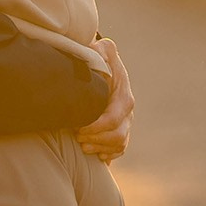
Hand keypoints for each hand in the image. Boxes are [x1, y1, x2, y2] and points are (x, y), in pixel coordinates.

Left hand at [77, 37, 132, 162]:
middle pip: (117, 136)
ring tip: (82, 145)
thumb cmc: (101, 59)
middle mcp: (128, 113)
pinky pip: (120, 150)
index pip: (113, 119)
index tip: (78, 127)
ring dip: (100, 148)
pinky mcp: (122, 131)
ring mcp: (126, 123)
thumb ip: (102, 50)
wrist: (106, 66)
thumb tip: (100, 53)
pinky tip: (95, 154)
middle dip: (96, 139)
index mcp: (124, 98)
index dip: (95, 127)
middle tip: (77, 136)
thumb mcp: (102, 51)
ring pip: (119, 145)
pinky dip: (108, 155)